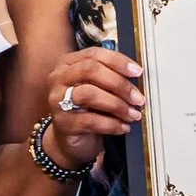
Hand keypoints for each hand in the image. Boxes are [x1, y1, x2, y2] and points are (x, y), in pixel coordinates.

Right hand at [43, 47, 143, 168]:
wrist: (71, 141)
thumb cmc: (87, 110)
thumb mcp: (97, 88)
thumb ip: (110, 78)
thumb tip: (136, 76)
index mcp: (68, 63)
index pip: (94, 54)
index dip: (118, 61)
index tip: (138, 72)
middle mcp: (59, 78)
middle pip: (91, 70)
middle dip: (120, 84)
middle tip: (138, 98)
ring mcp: (57, 100)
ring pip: (90, 94)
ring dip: (117, 105)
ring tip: (132, 114)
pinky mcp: (62, 122)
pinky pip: (90, 120)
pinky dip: (112, 124)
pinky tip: (123, 127)